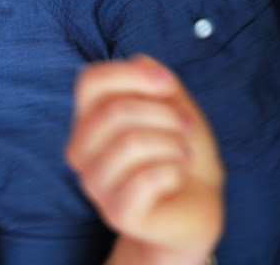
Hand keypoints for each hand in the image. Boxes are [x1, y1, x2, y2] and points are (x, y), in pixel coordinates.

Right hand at [66, 56, 223, 264]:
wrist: (198, 200)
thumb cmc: (178, 144)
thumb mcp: (169, 98)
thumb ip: (148, 74)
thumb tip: (140, 67)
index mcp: (88, 118)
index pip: (90, 80)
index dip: (132, 74)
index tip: (169, 84)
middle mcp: (81, 151)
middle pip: (114, 112)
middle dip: (164, 113)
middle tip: (186, 126)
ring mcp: (95, 185)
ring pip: (130, 144)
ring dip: (172, 143)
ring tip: (182, 152)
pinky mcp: (116, 213)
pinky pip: (146, 178)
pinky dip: (173, 170)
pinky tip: (176, 176)